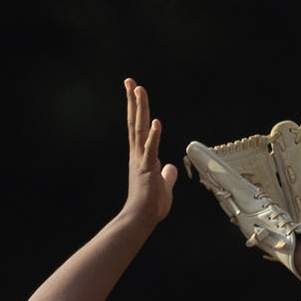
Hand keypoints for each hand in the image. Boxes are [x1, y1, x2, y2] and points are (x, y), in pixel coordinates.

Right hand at [123, 78, 176, 226]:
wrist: (141, 219)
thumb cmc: (150, 206)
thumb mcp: (164, 185)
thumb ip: (168, 174)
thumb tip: (171, 168)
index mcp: (141, 156)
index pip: (138, 127)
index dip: (136, 108)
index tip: (134, 90)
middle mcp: (138, 154)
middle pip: (135, 121)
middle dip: (133, 100)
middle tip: (130, 81)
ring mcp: (141, 160)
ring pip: (140, 129)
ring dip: (140, 109)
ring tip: (138, 89)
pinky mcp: (147, 169)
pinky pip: (151, 149)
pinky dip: (154, 135)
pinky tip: (156, 122)